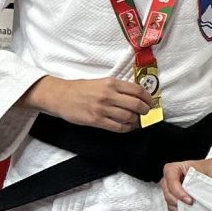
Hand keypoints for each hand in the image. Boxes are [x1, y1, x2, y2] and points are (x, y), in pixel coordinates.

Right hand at [23, 73, 153, 133]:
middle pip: (137, 105)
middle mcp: (108, 95)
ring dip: (136, 121)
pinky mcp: (96, 120)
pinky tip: (127, 127)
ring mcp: (102, 108)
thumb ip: (118, 88)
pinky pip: (118, 127)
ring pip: (129, 117)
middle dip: (145, 111)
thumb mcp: (101, 82)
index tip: (151, 102)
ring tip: (136, 121)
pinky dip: (126, 128)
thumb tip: (137, 96)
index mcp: (111, 83)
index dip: (148, 98)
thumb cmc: (81, 88)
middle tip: (146, 113)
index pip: (138, 90)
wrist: (60, 96)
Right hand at [161, 158, 211, 210]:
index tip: (189, 199)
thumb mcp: (207, 172)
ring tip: (193, 205)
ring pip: (169, 201)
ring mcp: (172, 189)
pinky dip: (181, 209)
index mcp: (175, 168)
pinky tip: (190, 208)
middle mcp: (170, 178)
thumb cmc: (211, 168)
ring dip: (180, 205)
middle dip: (179, 200)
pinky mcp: (176, 198)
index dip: (178, 191)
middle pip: (168, 192)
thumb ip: (199, 182)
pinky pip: (173, 207)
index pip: (170, 180)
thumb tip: (195, 193)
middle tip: (191, 203)